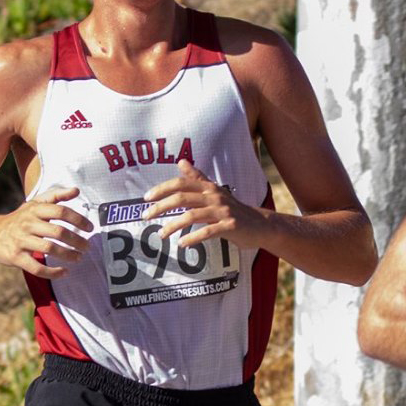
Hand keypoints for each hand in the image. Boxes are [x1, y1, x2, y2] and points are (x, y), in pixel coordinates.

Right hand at [0, 186, 92, 279]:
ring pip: (49, 249)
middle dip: (76, 240)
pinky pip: (36, 267)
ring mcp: (21, 241)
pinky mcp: (16, 257)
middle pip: (57, 232)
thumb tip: (76, 190)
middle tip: (87, 246)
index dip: (78, 219)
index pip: (60, 211)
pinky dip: (52, 272)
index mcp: (35, 209)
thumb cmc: (20, 218)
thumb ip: (56, 195)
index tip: (90, 228)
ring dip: (67, 255)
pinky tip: (64, 272)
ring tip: (78, 258)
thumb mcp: (35, 203)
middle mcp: (27, 223)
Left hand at [141, 160, 265, 247]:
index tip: (146, 198)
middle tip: (146, 217)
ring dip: (173, 225)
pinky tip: (182, 243)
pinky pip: (208, 231)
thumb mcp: (215, 191)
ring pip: (192, 216)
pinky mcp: (230, 226)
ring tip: (161, 234)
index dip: (162, 189)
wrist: (260, 225)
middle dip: (161, 207)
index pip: (181, 184)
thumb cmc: (233, 209)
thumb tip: (181, 161)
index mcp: (208, 187)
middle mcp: (214, 196)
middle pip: (182, 198)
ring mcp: (223, 211)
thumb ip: (197, 178)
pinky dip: (193, 238)